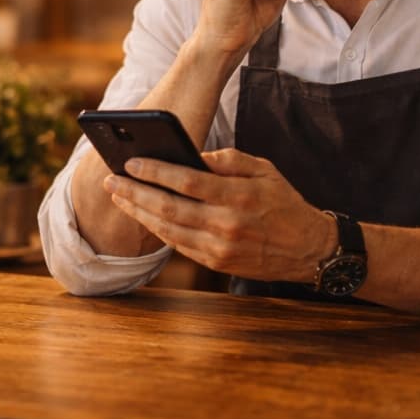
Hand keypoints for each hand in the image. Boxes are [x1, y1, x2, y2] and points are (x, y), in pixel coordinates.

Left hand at [104, 148, 332, 283]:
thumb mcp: (264, 170)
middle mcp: (227, 224)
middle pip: (169, 208)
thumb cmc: (283, 203)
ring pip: (168, 230)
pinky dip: (157, 230)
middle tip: (111, 180)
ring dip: (138, 213)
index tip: (130, 162)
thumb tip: (192, 155)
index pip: (186, 181)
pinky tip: (142, 216)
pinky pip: (178, 246)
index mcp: (239, 196)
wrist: (308, 249)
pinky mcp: (217, 263)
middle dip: (135, 193)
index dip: (154, 172)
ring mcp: (220, 248)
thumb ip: (228, 160)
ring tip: (118, 197)